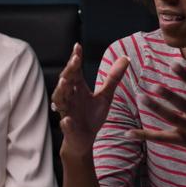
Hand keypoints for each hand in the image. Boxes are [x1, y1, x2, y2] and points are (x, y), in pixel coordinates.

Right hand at [52, 43, 129, 158]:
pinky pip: (65, 125)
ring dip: (62, 91)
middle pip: (66, 81)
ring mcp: (67, 112)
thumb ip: (113, 77)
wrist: (85, 139)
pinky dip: (65, 122)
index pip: (75, 71)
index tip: (78, 46)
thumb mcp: (105, 96)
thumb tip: (125, 57)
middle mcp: (70, 98)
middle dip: (69, 70)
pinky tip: (67, 120)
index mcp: (78, 89)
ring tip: (65, 82)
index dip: (75, 59)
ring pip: (60, 100)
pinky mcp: (69, 128)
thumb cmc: (92, 116)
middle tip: (75, 59)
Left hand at [130, 63, 185, 171]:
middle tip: (154, 86)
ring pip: (172, 119)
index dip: (185, 76)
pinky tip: (129, 132)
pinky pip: (163, 138)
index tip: (173, 64)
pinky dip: (146, 135)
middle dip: (169, 96)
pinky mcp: (185, 142)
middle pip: (183, 105)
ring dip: (157, 109)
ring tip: (141, 98)